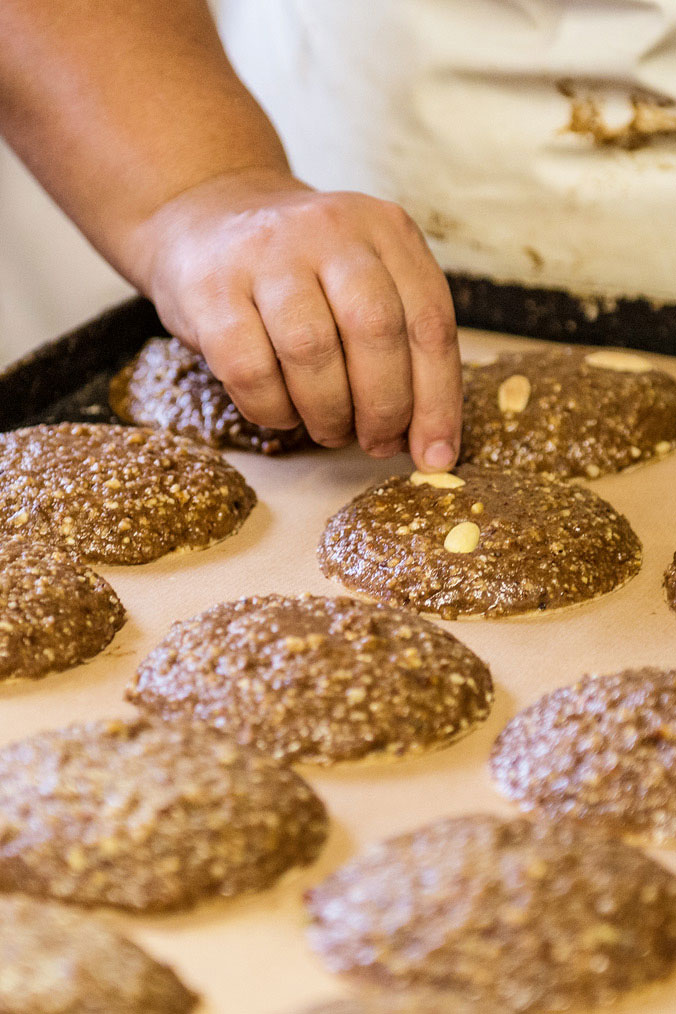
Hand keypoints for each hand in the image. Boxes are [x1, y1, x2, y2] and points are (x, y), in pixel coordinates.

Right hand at [131, 168, 461, 469]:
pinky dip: (273, 410)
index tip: (436, 455)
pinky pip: (250, 371)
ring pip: (312, 352)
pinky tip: (282, 412)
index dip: (438, 400)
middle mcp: (330, 230)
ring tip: (330, 429)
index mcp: (385, 229)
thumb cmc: (303, 274)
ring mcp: (266, 254)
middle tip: (376, 443)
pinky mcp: (211, 289)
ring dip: (329, 414)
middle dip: (384, 408)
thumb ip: (402, 346)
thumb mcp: (364, 283)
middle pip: (376, 332)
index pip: (430, 322)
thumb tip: (429, 444)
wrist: (207, 221)